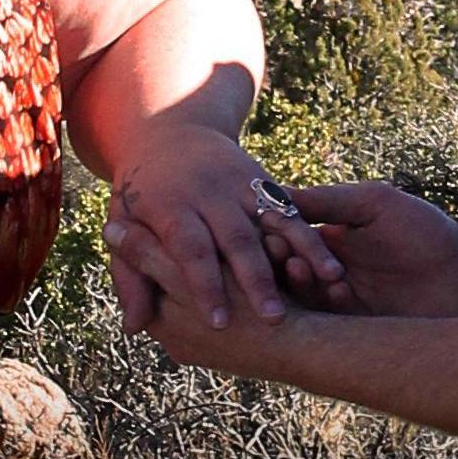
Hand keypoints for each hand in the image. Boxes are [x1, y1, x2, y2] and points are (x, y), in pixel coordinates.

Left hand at [101, 125, 345, 334]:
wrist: (168, 130)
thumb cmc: (142, 194)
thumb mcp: (125, 224)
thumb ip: (131, 275)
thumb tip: (132, 328)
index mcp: (171, 206)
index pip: (190, 249)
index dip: (205, 285)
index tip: (219, 323)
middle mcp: (209, 193)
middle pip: (236, 239)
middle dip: (256, 279)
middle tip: (273, 319)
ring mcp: (239, 184)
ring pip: (273, 220)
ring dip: (300, 253)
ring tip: (324, 284)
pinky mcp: (261, 180)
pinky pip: (291, 211)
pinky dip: (311, 237)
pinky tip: (332, 267)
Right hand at [261, 181, 457, 317]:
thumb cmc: (422, 228)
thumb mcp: (375, 203)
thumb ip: (330, 201)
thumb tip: (280, 194)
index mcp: (328, 239)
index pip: (288, 238)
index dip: (277, 235)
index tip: (272, 231)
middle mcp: (329, 272)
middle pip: (289, 272)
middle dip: (281, 265)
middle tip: (285, 259)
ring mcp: (342, 303)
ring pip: (307, 299)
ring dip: (302, 286)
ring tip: (305, 273)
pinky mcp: (358, 330)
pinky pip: (331, 325)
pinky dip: (329, 308)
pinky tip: (338, 293)